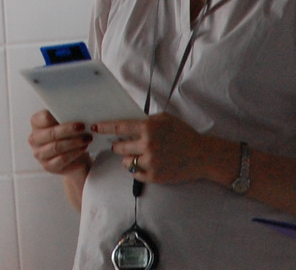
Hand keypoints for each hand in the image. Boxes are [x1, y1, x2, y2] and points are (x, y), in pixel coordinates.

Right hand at [28, 110, 91, 176]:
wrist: (72, 156)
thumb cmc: (67, 135)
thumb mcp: (64, 123)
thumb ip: (65, 117)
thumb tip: (76, 111)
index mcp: (36, 123)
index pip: (44, 117)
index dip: (58, 116)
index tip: (73, 116)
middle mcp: (34, 139)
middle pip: (51, 133)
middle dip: (69, 130)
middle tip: (83, 128)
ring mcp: (39, 154)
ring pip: (57, 147)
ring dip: (74, 143)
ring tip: (86, 139)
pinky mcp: (48, 166)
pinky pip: (62, 159)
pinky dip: (74, 153)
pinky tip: (82, 149)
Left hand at [95, 113, 232, 186]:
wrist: (202, 155)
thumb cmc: (183, 134)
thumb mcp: (165, 119)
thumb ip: (146, 120)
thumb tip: (126, 123)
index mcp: (148, 128)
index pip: (119, 127)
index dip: (104, 127)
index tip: (94, 128)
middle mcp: (147, 145)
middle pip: (119, 147)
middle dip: (117, 146)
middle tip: (119, 145)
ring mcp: (151, 162)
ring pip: (126, 162)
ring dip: (127, 158)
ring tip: (136, 155)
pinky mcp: (155, 176)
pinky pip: (135, 174)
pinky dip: (136, 169)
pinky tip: (143, 164)